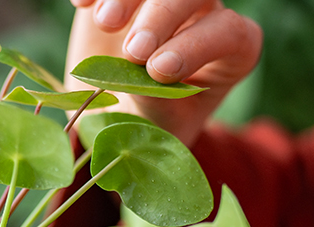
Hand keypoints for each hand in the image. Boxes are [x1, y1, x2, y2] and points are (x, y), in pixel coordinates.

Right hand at [65, 0, 262, 145]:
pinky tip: (81, 5)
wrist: (116, 115)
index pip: (228, 32)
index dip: (196, 45)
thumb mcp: (160, 128)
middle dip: (162, 16)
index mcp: (232, 50)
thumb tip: (145, 77)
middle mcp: (205, 15)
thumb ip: (160, 102)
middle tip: (131, 51)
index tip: (157, 70)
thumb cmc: (152, 125)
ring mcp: (167, 0)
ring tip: (104, 23)